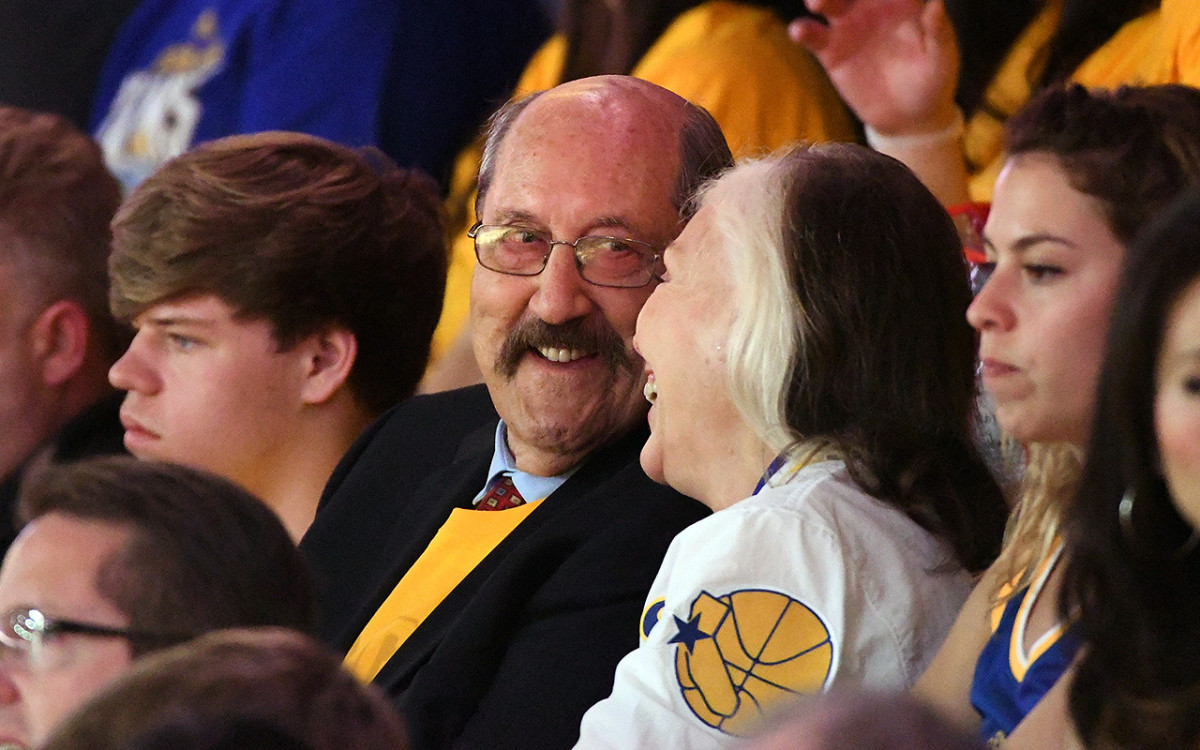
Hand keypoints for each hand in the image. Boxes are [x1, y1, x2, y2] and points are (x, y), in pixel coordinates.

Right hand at [790, 0, 960, 135]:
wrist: (909, 118)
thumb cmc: (933, 81)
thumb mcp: (941, 58)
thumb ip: (938, 31)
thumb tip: (937, 3)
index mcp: (901, 2)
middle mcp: (872, 8)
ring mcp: (849, 29)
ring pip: (830, 5)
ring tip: (816, 2)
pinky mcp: (832, 54)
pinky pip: (815, 38)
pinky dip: (805, 32)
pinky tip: (799, 31)